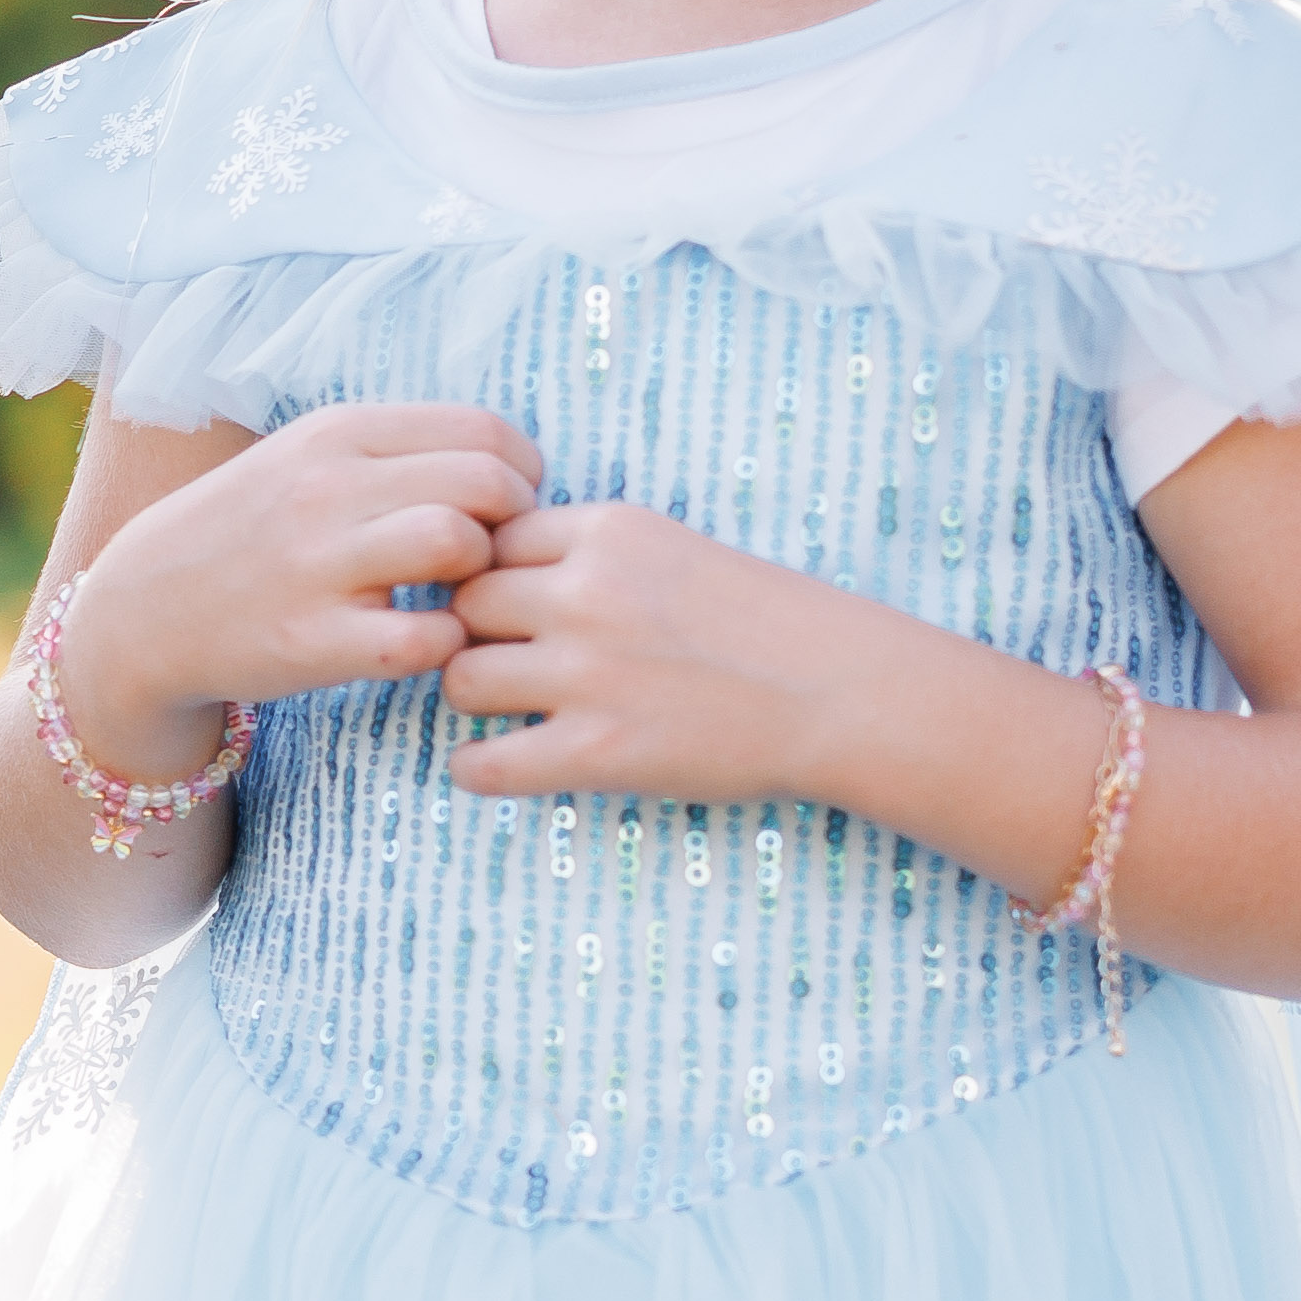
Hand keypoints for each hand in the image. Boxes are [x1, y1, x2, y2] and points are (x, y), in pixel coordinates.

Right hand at [59, 400, 553, 758]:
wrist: (142, 611)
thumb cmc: (250, 533)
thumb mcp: (309, 459)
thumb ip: (399, 451)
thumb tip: (506, 464)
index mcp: (337, 434)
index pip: (484, 431)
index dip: (521, 474)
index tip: (503, 510)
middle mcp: (327, 488)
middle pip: (487, 483)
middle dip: (512, 525)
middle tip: (488, 559)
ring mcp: (317, 565)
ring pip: (456, 543)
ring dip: (480, 578)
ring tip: (457, 597)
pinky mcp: (311, 641)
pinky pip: (425, 638)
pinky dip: (445, 643)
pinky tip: (422, 642)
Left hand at [437, 494, 895, 803]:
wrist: (839, 692)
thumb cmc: (764, 623)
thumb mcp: (673, 549)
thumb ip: (589, 554)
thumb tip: (498, 575)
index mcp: (607, 532)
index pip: (490, 544)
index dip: (492, 579)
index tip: (516, 609)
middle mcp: (586, 593)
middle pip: (464, 606)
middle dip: (475, 635)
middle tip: (508, 662)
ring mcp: (586, 673)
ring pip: (460, 678)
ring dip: (475, 699)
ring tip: (510, 713)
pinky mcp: (595, 750)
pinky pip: (482, 764)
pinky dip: (477, 768)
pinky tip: (499, 764)